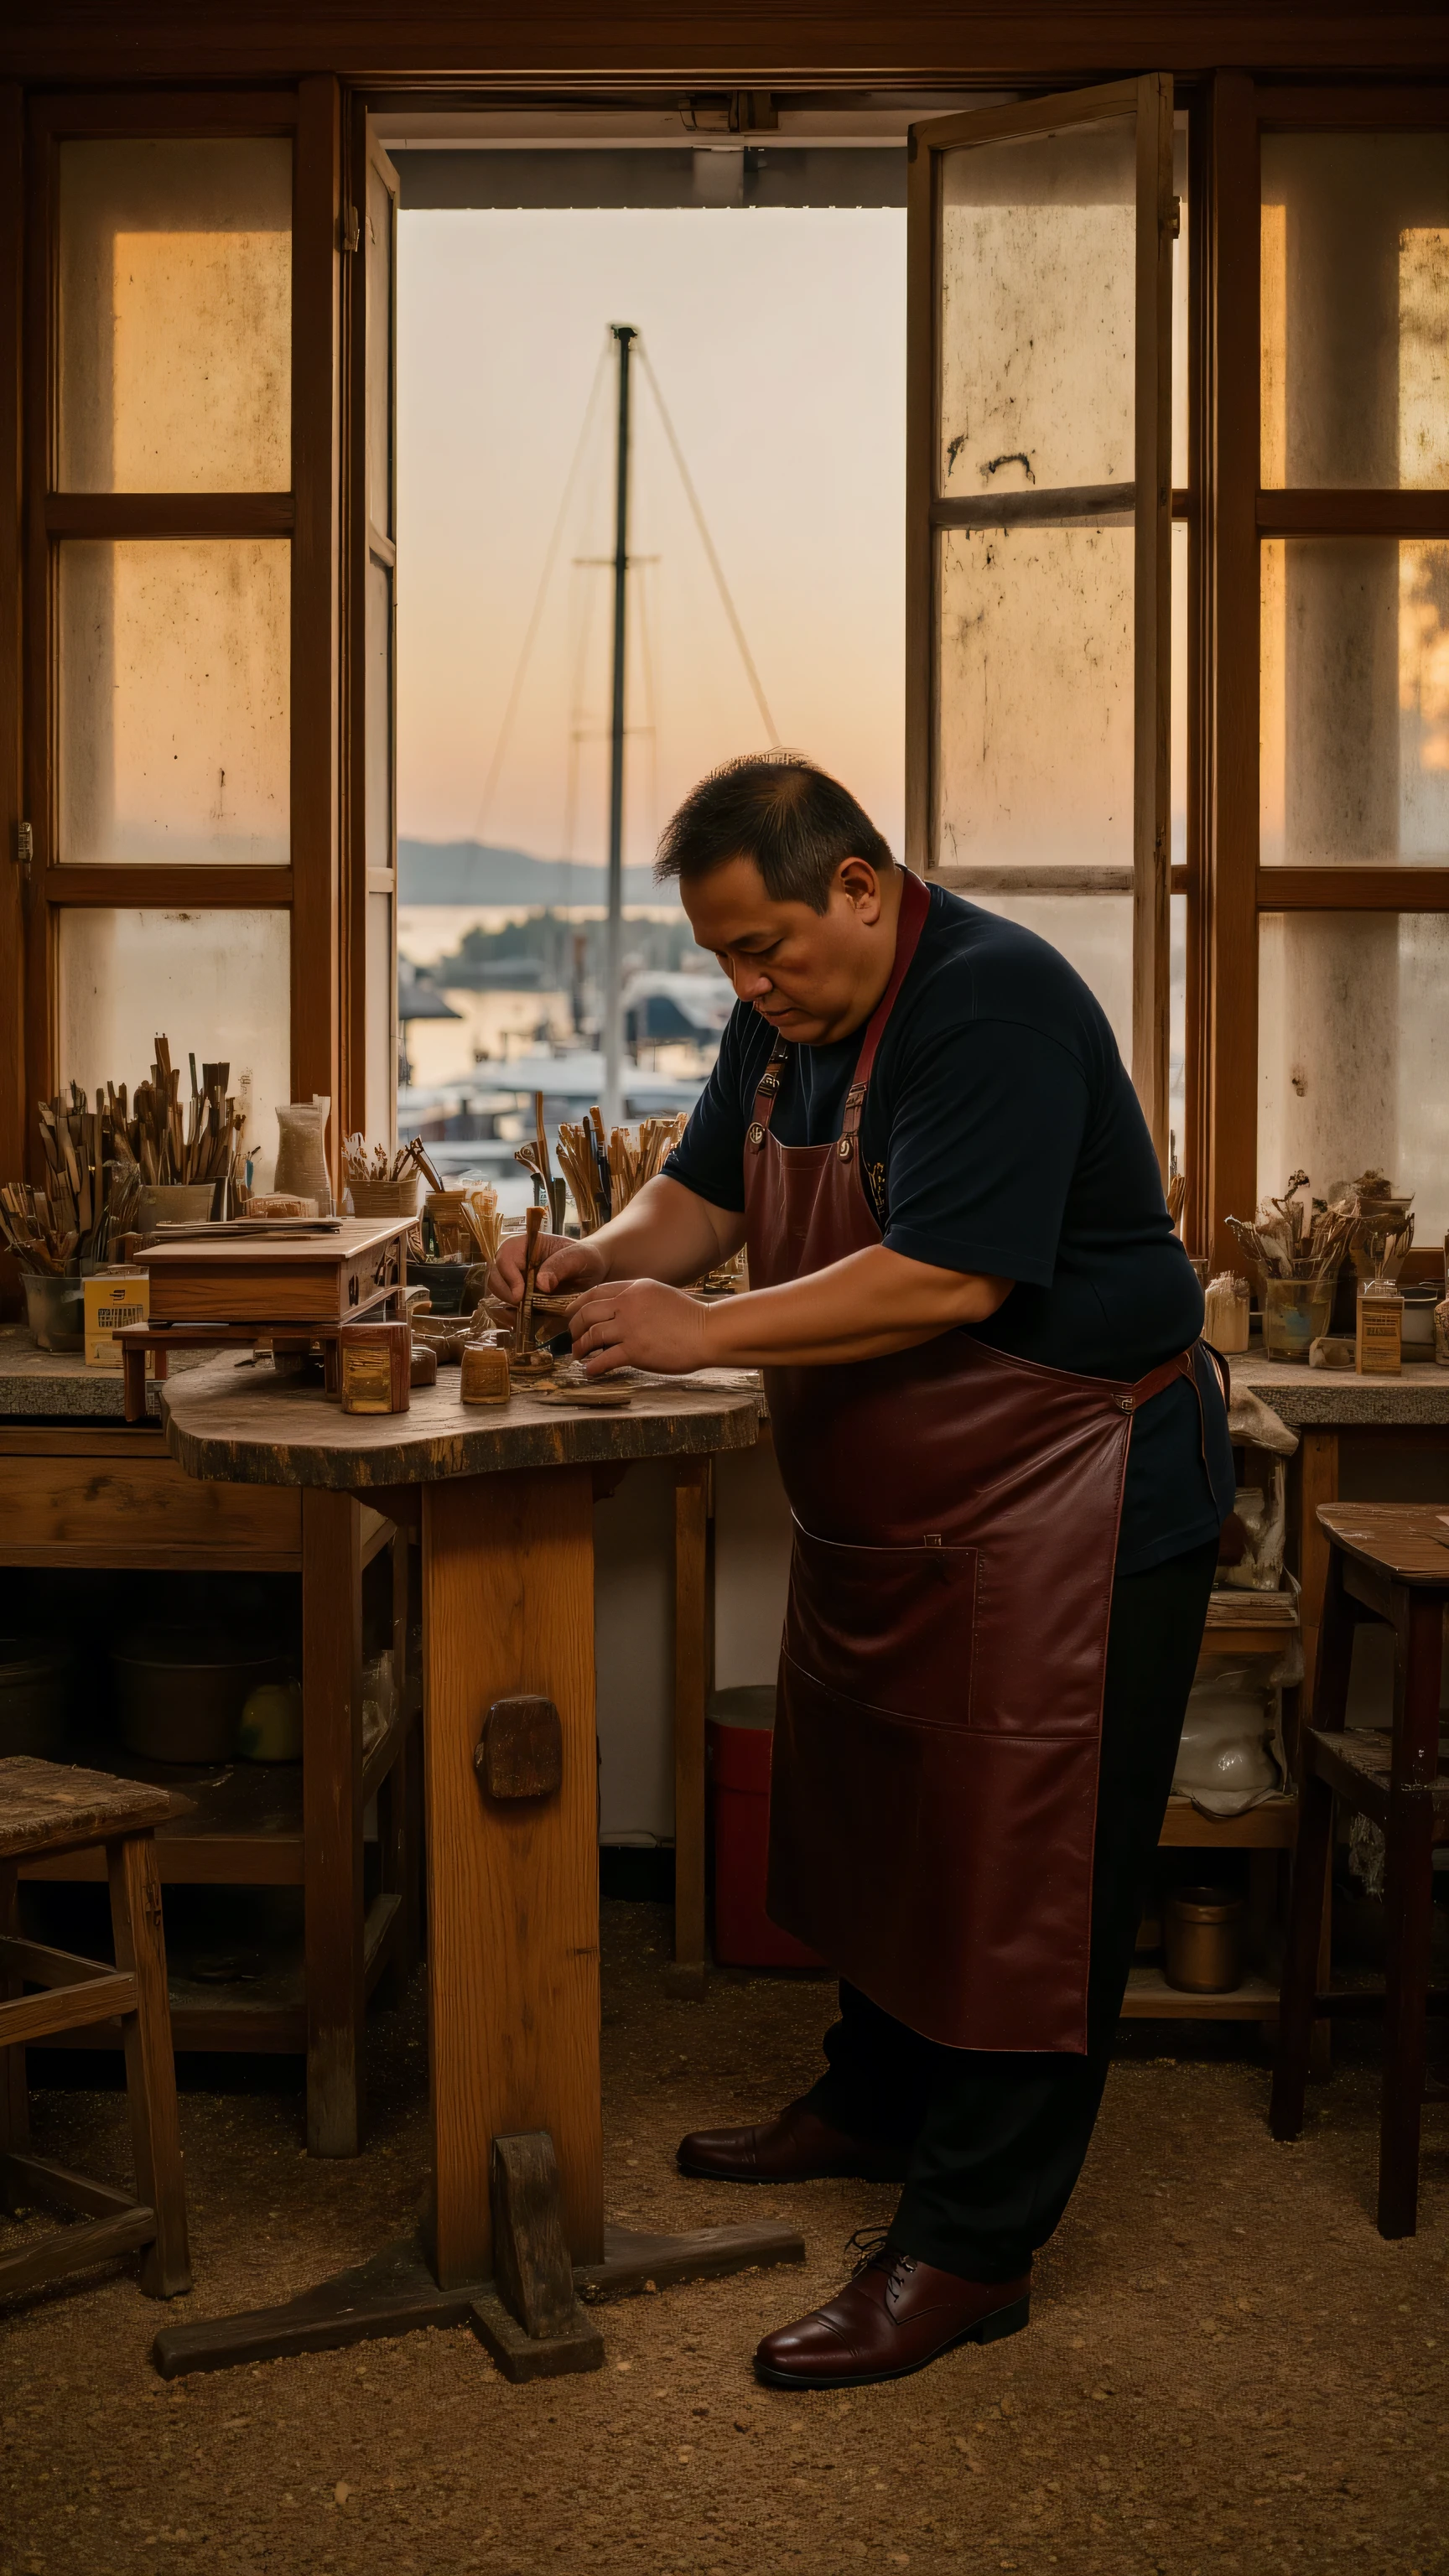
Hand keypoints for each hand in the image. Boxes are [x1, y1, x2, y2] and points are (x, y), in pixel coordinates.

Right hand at [487, 1230, 607, 1307]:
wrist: (594, 1272)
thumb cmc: (586, 1257)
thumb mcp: (579, 1257)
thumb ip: (561, 1265)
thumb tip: (541, 1284)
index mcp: (526, 1245)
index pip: (504, 1256)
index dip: (508, 1275)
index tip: (520, 1293)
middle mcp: (516, 1261)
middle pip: (495, 1276)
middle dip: (505, 1293)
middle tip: (521, 1306)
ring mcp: (516, 1280)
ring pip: (499, 1293)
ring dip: (507, 1306)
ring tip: (525, 1315)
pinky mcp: (522, 1298)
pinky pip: (508, 1308)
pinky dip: (513, 1316)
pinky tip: (526, 1321)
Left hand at [570, 1278, 711, 1376]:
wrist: (709, 1332)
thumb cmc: (690, 1317)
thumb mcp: (660, 1295)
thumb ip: (638, 1299)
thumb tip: (618, 1310)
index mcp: (634, 1289)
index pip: (595, 1293)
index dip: (577, 1305)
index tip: (570, 1315)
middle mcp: (628, 1305)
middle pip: (587, 1313)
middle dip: (574, 1327)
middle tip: (572, 1338)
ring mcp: (630, 1328)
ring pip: (592, 1336)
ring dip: (580, 1348)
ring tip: (578, 1355)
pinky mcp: (635, 1350)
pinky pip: (604, 1359)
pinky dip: (593, 1367)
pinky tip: (591, 1371)